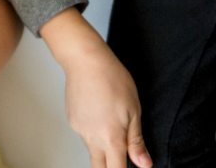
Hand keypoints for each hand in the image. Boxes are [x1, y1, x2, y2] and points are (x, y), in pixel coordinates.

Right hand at [60, 38, 150, 167]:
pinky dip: (93, 133)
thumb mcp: (134, 111)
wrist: (85, 59)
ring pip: (92, 149)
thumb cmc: (112, 79)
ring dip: (103, 149)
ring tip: (112, 126)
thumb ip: (136, 141)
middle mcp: (91, 137)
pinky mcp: (71, 119)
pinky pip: (84, 135)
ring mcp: (78, 128)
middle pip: (99, 167)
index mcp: (111, 138)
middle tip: (119, 160)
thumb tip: (144, 164)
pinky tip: (99, 116)